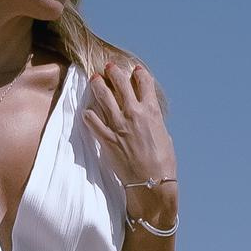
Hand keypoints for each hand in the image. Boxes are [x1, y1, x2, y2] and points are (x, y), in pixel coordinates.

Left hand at [81, 56, 174, 198]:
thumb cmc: (163, 162)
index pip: (144, 82)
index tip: (135, 70)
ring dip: (98, 85)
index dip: (139, 73)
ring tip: (94, 79)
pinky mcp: (107, 140)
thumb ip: (154, 121)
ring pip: (103, 96)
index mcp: (151, 111)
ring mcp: (119, 125)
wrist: (152, 182)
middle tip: (109, 67)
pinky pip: (92, 122)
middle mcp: (134, 113)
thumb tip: (150, 117)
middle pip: (121, 83)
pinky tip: (87, 112)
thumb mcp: (164, 135)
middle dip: (114, 72)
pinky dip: (88, 115)